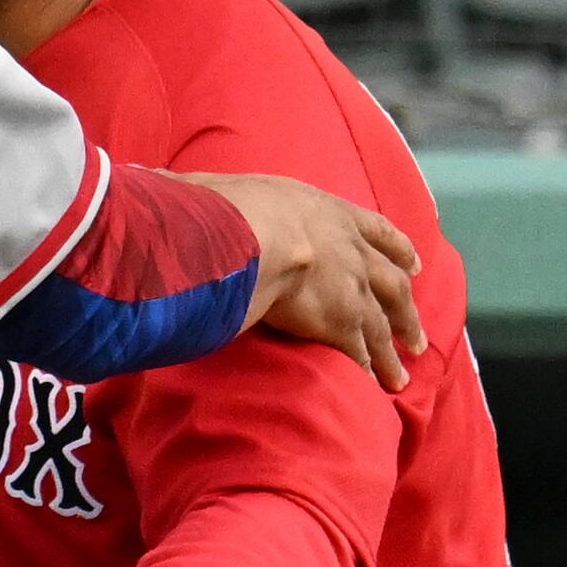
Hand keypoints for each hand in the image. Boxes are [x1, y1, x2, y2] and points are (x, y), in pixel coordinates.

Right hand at [178, 171, 425, 390]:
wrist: (251, 234)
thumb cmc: (221, 204)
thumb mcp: (213, 188)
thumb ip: (190, 191)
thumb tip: (149, 182)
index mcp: (327, 211)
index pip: (374, 229)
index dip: (395, 247)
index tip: (415, 261)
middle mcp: (350, 249)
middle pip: (392, 281)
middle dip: (407, 309)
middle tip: (416, 332)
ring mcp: (350, 286)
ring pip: (385, 321)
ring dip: (397, 346)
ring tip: (403, 372)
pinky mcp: (341, 321)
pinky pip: (362, 350)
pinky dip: (372, 368)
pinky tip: (374, 385)